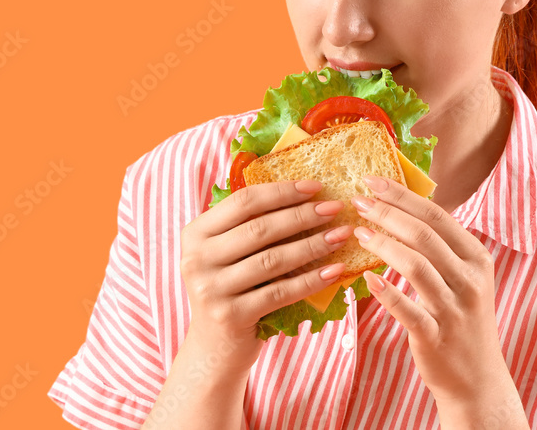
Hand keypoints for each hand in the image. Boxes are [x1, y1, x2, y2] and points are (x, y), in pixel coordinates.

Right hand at [179, 180, 354, 370]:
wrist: (214, 348)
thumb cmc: (231, 290)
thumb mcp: (228, 254)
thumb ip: (250, 226)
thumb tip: (305, 194)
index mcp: (196, 234)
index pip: (243, 202)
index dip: (282, 192)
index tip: (316, 187)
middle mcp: (196, 259)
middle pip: (259, 228)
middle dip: (302, 215)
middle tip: (335, 208)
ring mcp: (211, 289)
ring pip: (272, 259)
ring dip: (312, 245)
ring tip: (341, 235)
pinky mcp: (230, 316)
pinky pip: (279, 292)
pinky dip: (310, 280)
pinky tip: (334, 270)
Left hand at [351, 175, 508, 403]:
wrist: (477, 379)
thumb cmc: (462, 320)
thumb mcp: (464, 278)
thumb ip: (442, 247)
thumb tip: (404, 206)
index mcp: (477, 258)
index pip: (437, 216)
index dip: (403, 196)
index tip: (373, 181)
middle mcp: (471, 280)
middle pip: (425, 235)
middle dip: (388, 213)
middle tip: (358, 201)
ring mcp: (455, 309)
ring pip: (416, 266)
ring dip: (383, 245)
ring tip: (358, 233)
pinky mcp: (436, 336)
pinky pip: (407, 309)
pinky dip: (386, 291)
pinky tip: (366, 278)